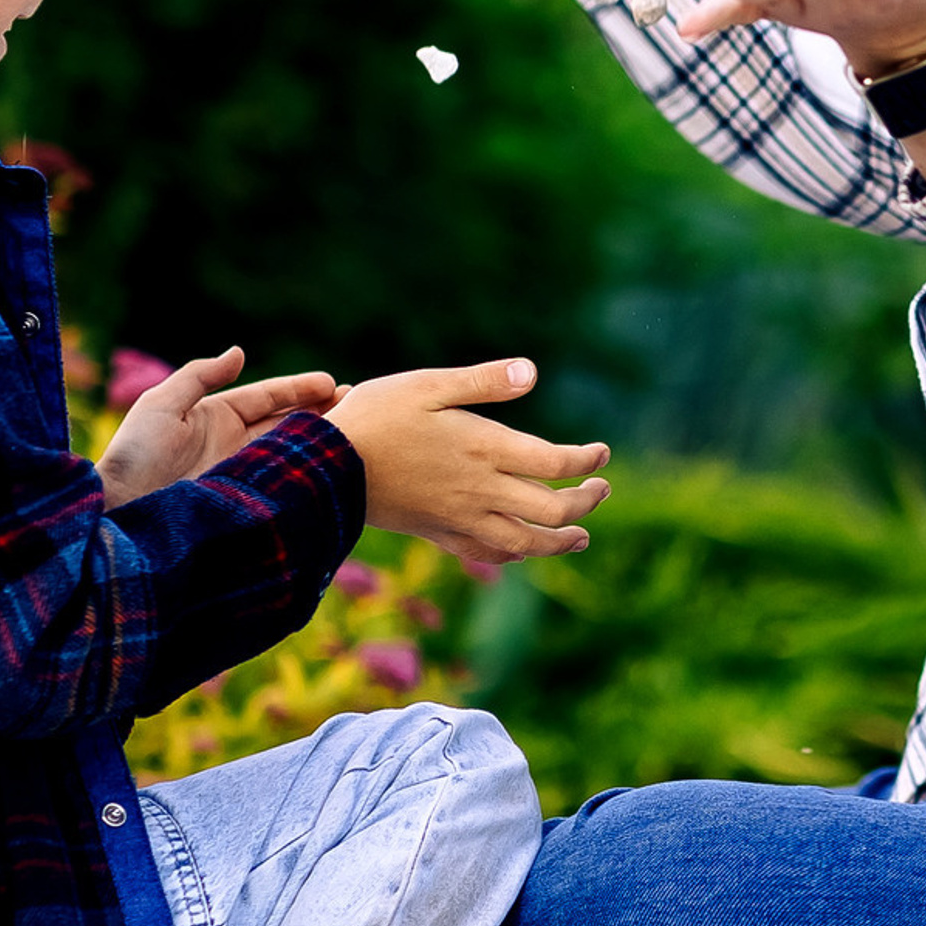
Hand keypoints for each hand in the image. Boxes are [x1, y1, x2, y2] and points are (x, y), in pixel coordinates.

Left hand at [97, 347, 339, 509]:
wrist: (121, 514)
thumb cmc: (135, 456)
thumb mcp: (161, 405)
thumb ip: (200, 375)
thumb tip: (239, 351)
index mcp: (217, 417)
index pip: (268, 397)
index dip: (301, 389)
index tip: (333, 385)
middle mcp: (236, 445)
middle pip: (288, 422)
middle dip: (323, 411)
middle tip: (358, 403)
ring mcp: (244, 476)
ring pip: (292, 452)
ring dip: (322, 441)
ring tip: (356, 433)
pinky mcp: (249, 504)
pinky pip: (285, 485)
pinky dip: (309, 476)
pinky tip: (334, 470)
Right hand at [326, 357, 609, 563]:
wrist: (323, 470)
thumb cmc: (374, 418)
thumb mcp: (427, 385)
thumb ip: (484, 381)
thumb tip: (533, 371)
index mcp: (485, 448)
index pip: (557, 463)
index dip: (588, 461)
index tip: (602, 453)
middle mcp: (480, 490)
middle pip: (553, 511)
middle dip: (587, 503)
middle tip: (601, 489)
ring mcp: (460, 518)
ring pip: (526, 543)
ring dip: (560, 542)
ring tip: (581, 537)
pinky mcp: (438, 534)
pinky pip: (488, 554)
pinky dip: (516, 554)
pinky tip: (523, 549)